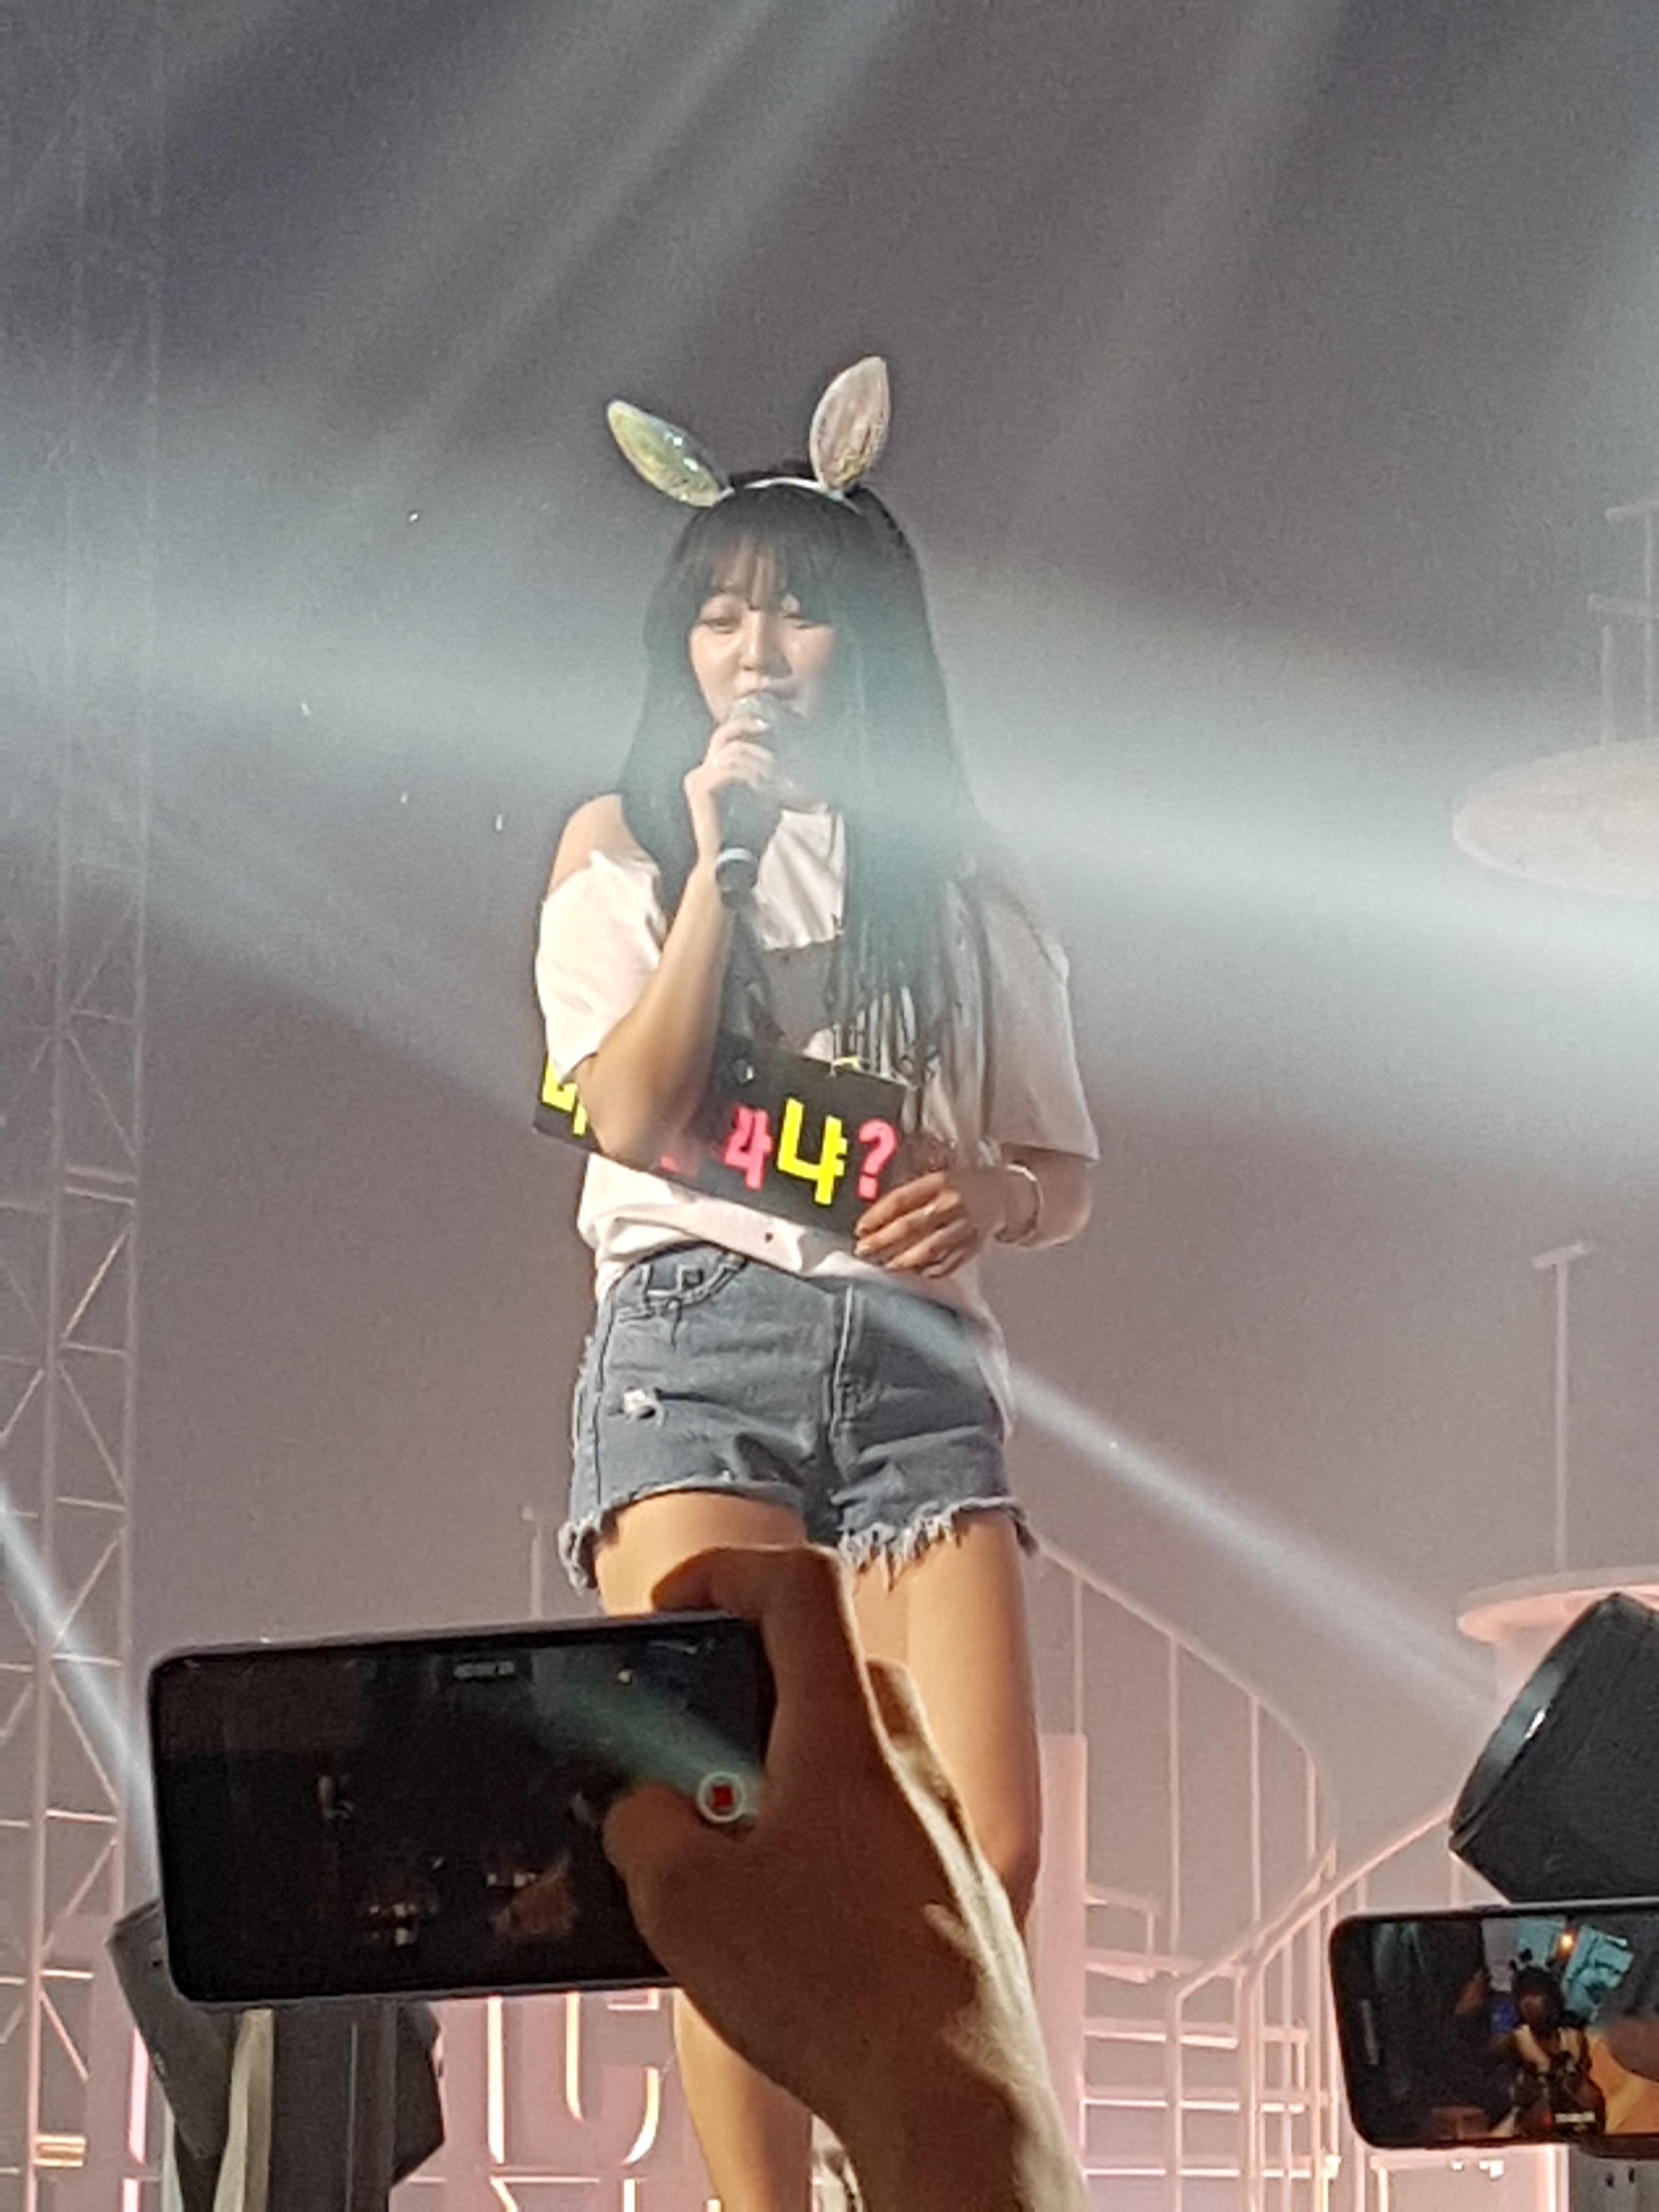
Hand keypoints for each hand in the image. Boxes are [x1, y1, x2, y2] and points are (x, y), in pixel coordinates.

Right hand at [601, 1547, 1086, 2210]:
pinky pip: (887, 1823)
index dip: (728, 1572)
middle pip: (836, 1663)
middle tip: (696, 1731)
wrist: (950, 2099)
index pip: (800, 1587)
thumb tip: (648, 1815)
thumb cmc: (843, 2000)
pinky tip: (789, 1908)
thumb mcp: (685, 1905)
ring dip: (790, 1766)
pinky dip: (830, 1835)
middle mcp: (908, 1766)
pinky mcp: (957, 1890)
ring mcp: (943, 1828)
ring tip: (731, 1838)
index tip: (677, 1604)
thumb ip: (646, 1830)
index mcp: (845, 1737)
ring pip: (864, 1748)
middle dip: (754, 1680)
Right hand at [682, 712, 782, 872]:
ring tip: (774, 777)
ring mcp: (697, 781)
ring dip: (758, 762)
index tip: (767, 727)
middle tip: (773, 744)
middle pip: (723, 736)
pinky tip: (763, 785)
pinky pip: (728, 769)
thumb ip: (765, 778)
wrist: (731, 864)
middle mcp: (698, 774)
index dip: (744, 725)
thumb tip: (783, 760)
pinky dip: (750, 774)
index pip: (723, 737)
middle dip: (751, 735)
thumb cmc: (748, 836)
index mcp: (709, 773)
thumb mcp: (762, 800)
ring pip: (731, 753)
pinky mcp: (701, 790)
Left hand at [853, 1162, 1021, 1276]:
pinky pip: (947, 1263)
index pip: (901, 1199)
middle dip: (882, 1241)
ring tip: (886, 1265)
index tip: (861, 1228)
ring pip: (928, 1249)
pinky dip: (928, 1270)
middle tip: (864, 1250)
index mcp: (939, 1182)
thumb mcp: (936, 1179)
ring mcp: (963, 1227)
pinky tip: (914, 1273)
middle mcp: (951, 1204)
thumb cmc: (962, 1186)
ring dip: (902, 1260)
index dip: (877, 1215)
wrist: (1001, 1194)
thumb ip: (910, 1195)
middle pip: (911, 1226)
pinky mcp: (972, 1246)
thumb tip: (877, 1217)